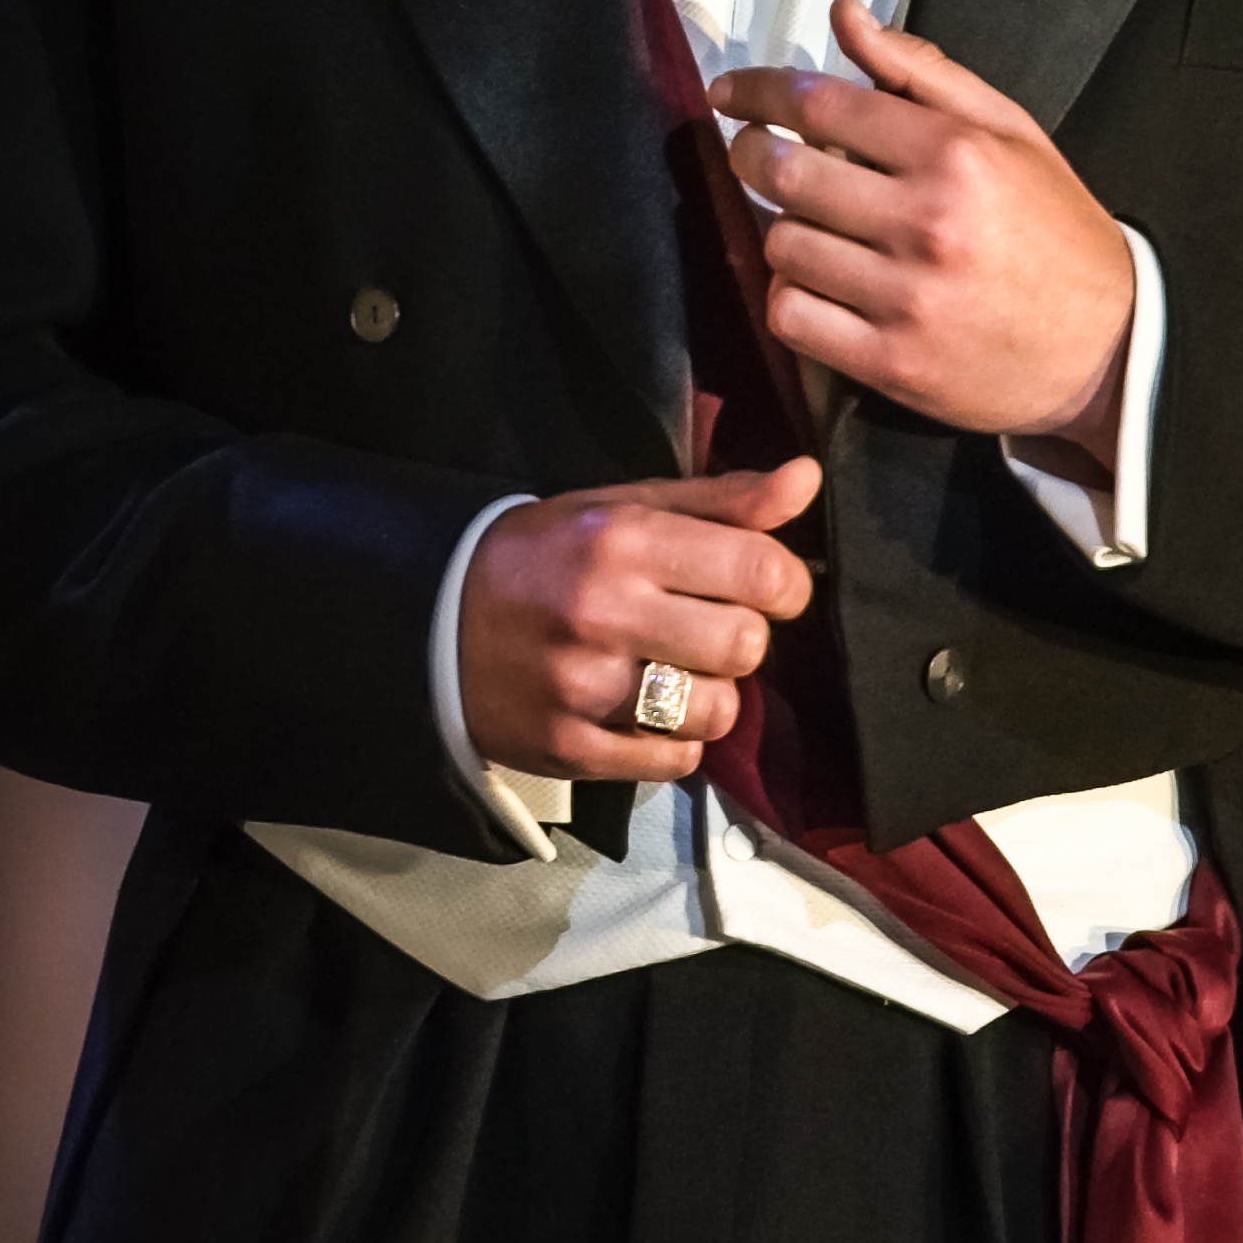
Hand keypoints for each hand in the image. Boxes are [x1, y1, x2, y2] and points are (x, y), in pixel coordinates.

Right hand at [458, 458, 818, 778]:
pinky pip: (676, 764)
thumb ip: (722, 499)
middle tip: (710, 629)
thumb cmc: (548, 556)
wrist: (434, 621)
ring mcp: (585, 688)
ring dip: (712, 697)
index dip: (785, 583)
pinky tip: (645, 711)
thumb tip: (807, 478)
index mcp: (624, 541)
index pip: (759, 569)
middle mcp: (605, 613)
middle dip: (743, 638)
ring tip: (676, 673)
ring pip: (718, 712)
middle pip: (745, 645)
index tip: (767, 587)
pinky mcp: (571, 748)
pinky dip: (675, 743)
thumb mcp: (624, 508)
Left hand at [709, 0, 1132, 454]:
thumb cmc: (1055, 231)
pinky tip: (815, 282)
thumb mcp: (1008, 130)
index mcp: (954, 152)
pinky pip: (791, 317)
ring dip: (779, 228)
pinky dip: (788, 295)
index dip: (757, 91)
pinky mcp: (892, 361)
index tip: (731, 93)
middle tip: (754, 152)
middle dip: (751, 153)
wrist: (1107, 348)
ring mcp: (907, 296)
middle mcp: (927, 220)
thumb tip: (845, 16)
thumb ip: (921, 72)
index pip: (820, 102)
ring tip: (807, 223)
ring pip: (781, 245)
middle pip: (784, 171)